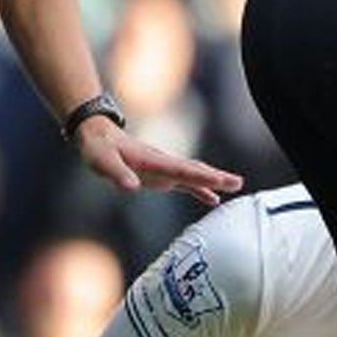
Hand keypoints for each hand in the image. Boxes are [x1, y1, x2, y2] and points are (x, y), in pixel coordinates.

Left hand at [74, 121, 241, 205]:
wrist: (98, 136)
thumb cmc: (98, 148)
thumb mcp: (102, 162)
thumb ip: (117, 174)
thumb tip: (132, 187)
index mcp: (152, 160)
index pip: (181, 169)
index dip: (201, 176)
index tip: (220, 180)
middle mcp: (164, 163)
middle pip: (195, 170)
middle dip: (217, 177)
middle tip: (238, 183)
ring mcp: (164, 169)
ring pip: (195, 175)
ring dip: (214, 181)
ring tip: (235, 188)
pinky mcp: (162, 175)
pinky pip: (186, 182)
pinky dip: (201, 189)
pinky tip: (213, 200)